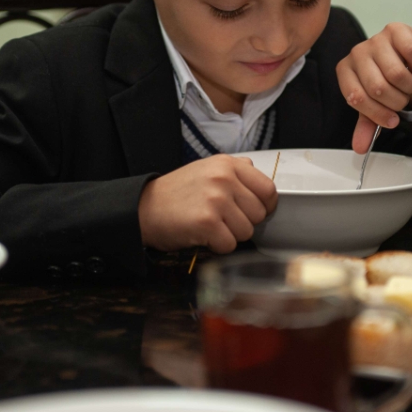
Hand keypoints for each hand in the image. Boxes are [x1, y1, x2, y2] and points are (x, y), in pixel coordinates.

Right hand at [138, 155, 277, 252]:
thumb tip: (259, 177)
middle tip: (221, 219)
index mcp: (227, 164)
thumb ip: (235, 171)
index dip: (264, 206)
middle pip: (259, 214)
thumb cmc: (176, 193)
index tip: (252, 212)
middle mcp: (224, 178)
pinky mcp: (207, 222)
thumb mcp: (206, 169)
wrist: (143, 208)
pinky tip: (202, 235)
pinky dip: (217, 247)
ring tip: (209, 226)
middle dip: (244, 222)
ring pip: (247, 231)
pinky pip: (230, 245)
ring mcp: (216, 199)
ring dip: (230, 236)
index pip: (268, 189)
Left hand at [336, 23, 411, 152]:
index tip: (391, 120)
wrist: (411, 63)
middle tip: (401, 99)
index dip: (377, 113)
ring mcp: (376, 39)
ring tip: (409, 84)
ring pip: (396, 73)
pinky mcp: (395, 29)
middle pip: (377, 88)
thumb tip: (360, 147)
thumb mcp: (377, 105)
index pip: (356, 98)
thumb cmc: (391, 83)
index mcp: (345, 71)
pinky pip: (411, 53)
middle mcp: (357, 53)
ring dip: (410, 86)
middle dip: (396, 101)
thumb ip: (368, 125)